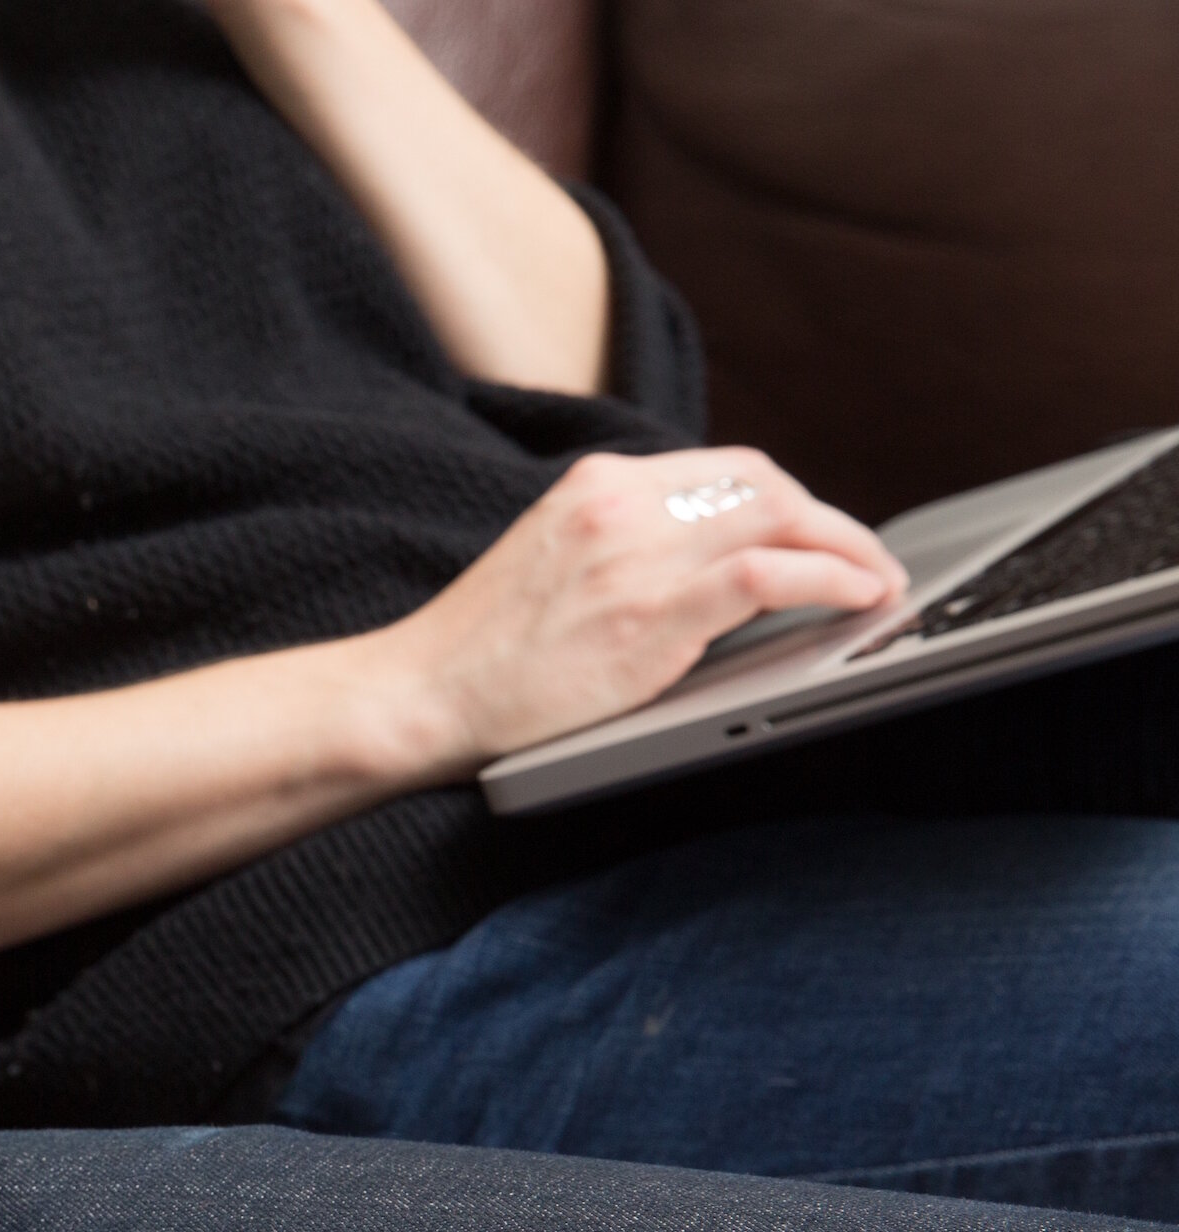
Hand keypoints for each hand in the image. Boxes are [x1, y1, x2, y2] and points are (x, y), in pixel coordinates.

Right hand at [385, 446, 908, 773]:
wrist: (420, 694)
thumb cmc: (479, 654)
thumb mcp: (549, 565)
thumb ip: (617, 546)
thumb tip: (704, 565)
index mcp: (595, 486)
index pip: (723, 468)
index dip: (789, 499)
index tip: (817, 535)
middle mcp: (621, 503)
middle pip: (764, 482)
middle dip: (829, 520)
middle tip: (867, 563)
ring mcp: (637, 554)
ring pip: (781, 516)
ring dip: (848, 547)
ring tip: (879, 584)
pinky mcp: (653, 612)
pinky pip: (770, 573)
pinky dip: (830, 578)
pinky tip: (857, 598)